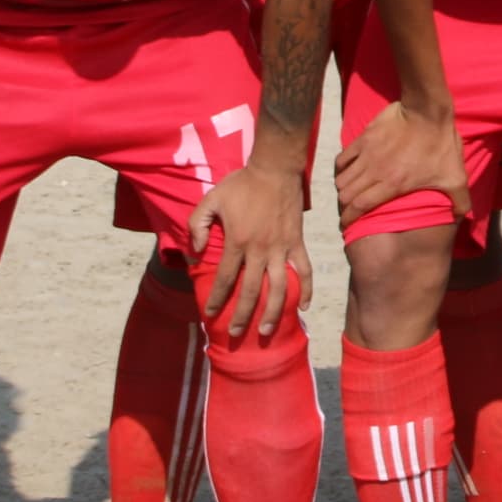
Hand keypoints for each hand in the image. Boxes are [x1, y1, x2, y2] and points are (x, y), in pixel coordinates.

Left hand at [187, 156, 311, 342]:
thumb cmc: (241, 184)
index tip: (210, 313)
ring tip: (267, 330)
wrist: (275, 169)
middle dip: (242, 315)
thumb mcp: (210, 199)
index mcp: (238, 241)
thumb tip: (195, 251)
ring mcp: (281, 248)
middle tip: (236, 333)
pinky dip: (306, 290)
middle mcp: (260, 250)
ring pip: (278, 288)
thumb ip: (197, 225)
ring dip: (273, 312)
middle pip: (250, 291)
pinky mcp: (297, 243)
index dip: (217, 298)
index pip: (226, 278)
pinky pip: (304, 270)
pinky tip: (304, 307)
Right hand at [329, 99, 469, 226]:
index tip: (346, 224)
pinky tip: (347, 169)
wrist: (427, 111)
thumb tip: (464, 215)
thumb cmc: (440, 144)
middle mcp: (374, 172)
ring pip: (342, 178)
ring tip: (349, 191)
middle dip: (345, 206)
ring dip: (343, 187)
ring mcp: (367, 154)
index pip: (360, 206)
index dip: (349, 218)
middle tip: (349, 208)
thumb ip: (460, 198)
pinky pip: (343, 158)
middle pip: (346, 194)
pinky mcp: (364, 138)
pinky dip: (341, 167)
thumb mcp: (455, 175)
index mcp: (392, 184)